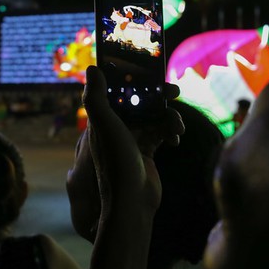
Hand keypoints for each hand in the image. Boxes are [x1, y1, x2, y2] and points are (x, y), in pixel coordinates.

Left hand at [66, 65, 183, 242]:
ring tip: (177, 127)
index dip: (134, 79)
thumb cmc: (115, 163)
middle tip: (174, 92)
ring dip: (168, 117)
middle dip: (158, 96)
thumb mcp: (104, 126)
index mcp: (104, 117)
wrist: (133, 201)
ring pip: (154, 115)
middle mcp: (117, 126)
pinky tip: (176, 140)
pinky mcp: (147, 150)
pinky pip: (162, 131)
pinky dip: (171, 132)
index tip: (150, 71)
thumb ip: (96, 97)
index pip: (118, 90)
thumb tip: (92, 68)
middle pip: (140, 101)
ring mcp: (133, 138)